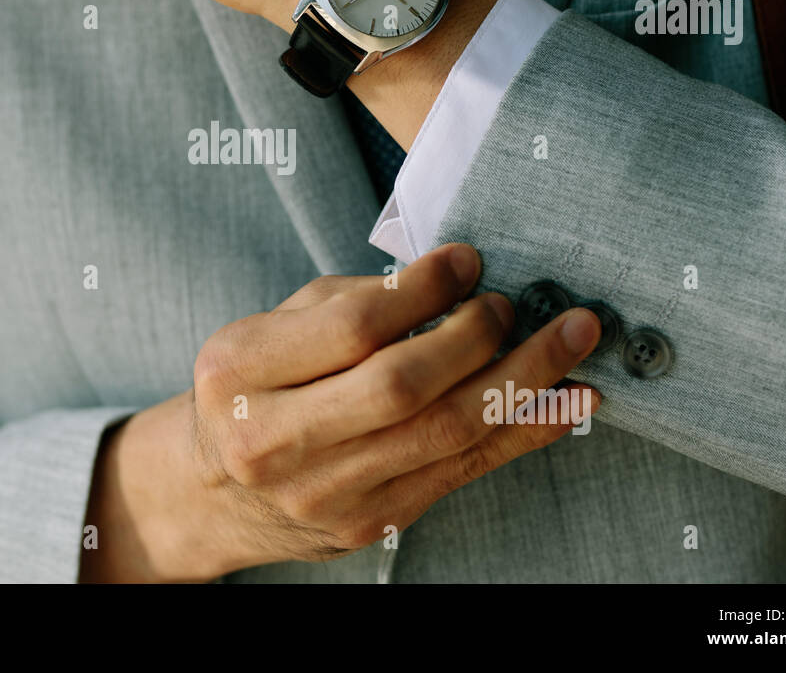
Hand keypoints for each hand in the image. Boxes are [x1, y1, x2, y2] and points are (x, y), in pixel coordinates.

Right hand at [81, 243, 601, 580]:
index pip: (351, 328)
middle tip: (515, 302)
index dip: (422, 289)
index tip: (466, 261)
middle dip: (477, 336)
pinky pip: (462, 471)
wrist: (214, 490)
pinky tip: (568, 401)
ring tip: (571, 340)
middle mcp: (274, 441)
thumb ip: (350, 304)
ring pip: (444, 433)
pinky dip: (525, 432)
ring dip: (523, 381)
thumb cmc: (252, 388)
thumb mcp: (271, 327)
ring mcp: (324, 492)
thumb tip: (455, 280)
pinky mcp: (369, 524)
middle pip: (401, 386)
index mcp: (240, 372)